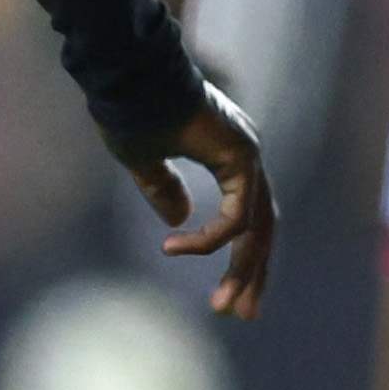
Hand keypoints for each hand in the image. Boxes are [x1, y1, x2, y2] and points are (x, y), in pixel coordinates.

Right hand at [111, 87, 277, 320]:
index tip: (221, 293)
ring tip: (226, 306)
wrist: (127, 75)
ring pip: (257, 228)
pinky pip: (236, 215)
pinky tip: (177, 248)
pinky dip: (212, 239)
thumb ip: (162, 189)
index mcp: (229, 155)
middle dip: (252, 274)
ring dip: (244, 270)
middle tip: (242, 314)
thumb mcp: (143, 160)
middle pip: (262, 229)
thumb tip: (178, 220)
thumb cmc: (129, 109)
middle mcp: (246, 157)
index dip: (239, 256)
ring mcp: (249, 154)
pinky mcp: (242, 155)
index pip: (248, 218)